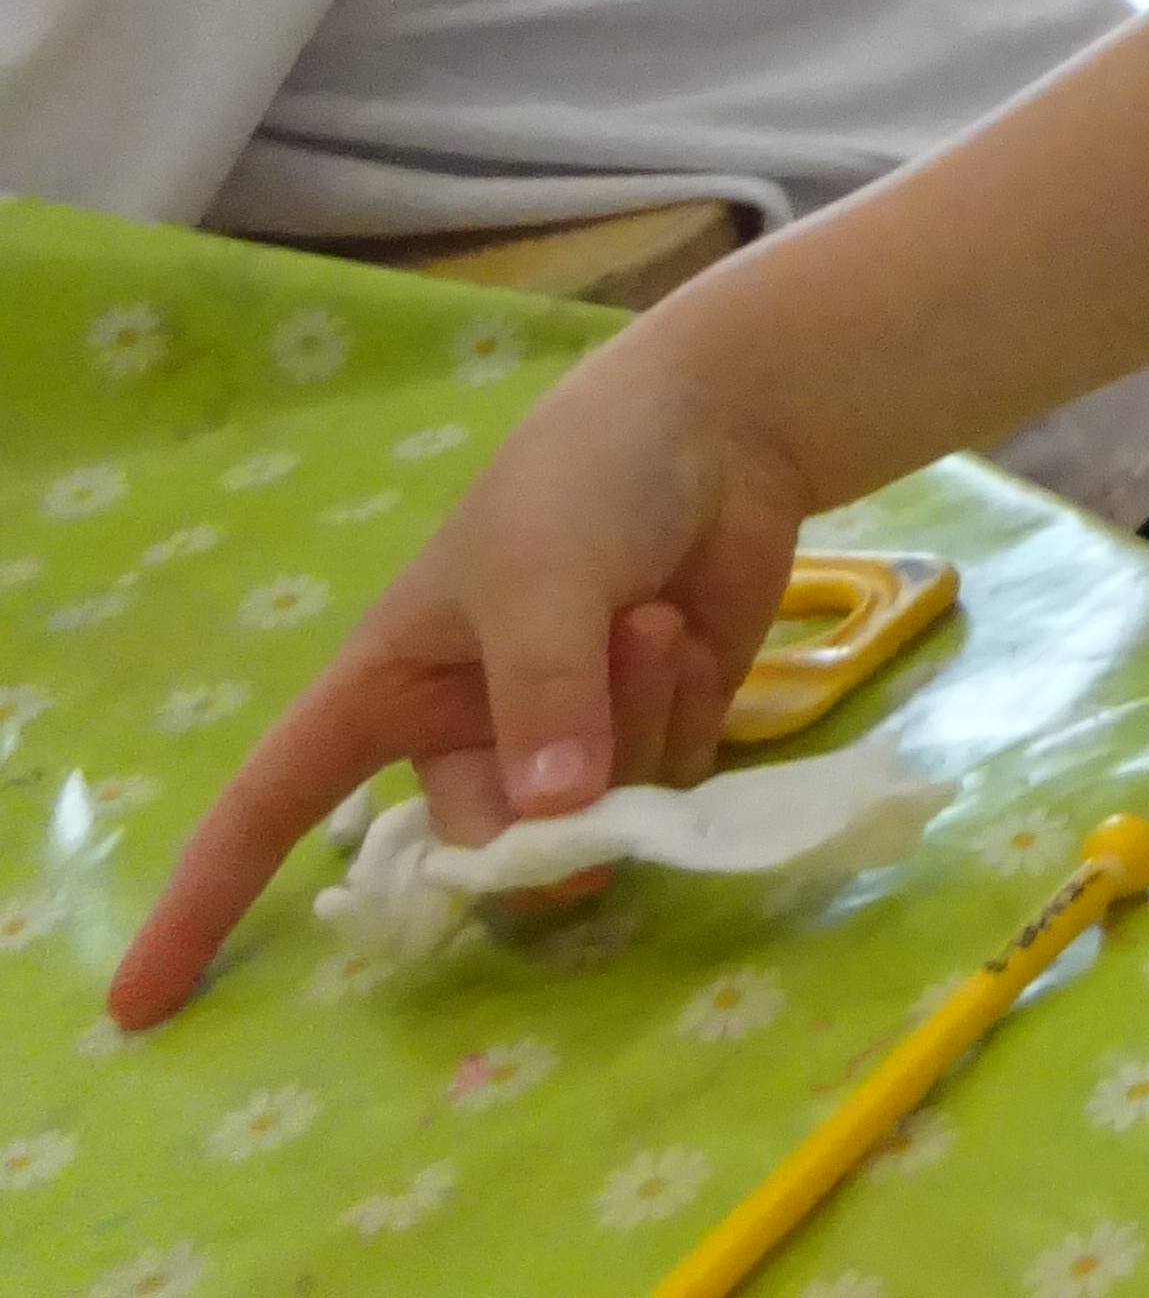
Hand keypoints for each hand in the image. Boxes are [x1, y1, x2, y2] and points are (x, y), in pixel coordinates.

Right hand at [103, 340, 806, 1028]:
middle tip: (593, 690)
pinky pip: (664, 795)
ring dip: (631, 729)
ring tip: (644, 619)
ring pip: (589, 827)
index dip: (204, 908)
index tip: (134, 1013)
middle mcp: (463, 737)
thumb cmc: (583, 484)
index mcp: (384, 693)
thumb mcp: (535, 575)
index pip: (269, 810)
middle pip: (481, 851)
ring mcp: (561, 750)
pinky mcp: (654, 745)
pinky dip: (680, 724)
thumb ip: (541, 693)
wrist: (717, 431)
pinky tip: (684, 638)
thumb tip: (551, 816)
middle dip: (546, 800)